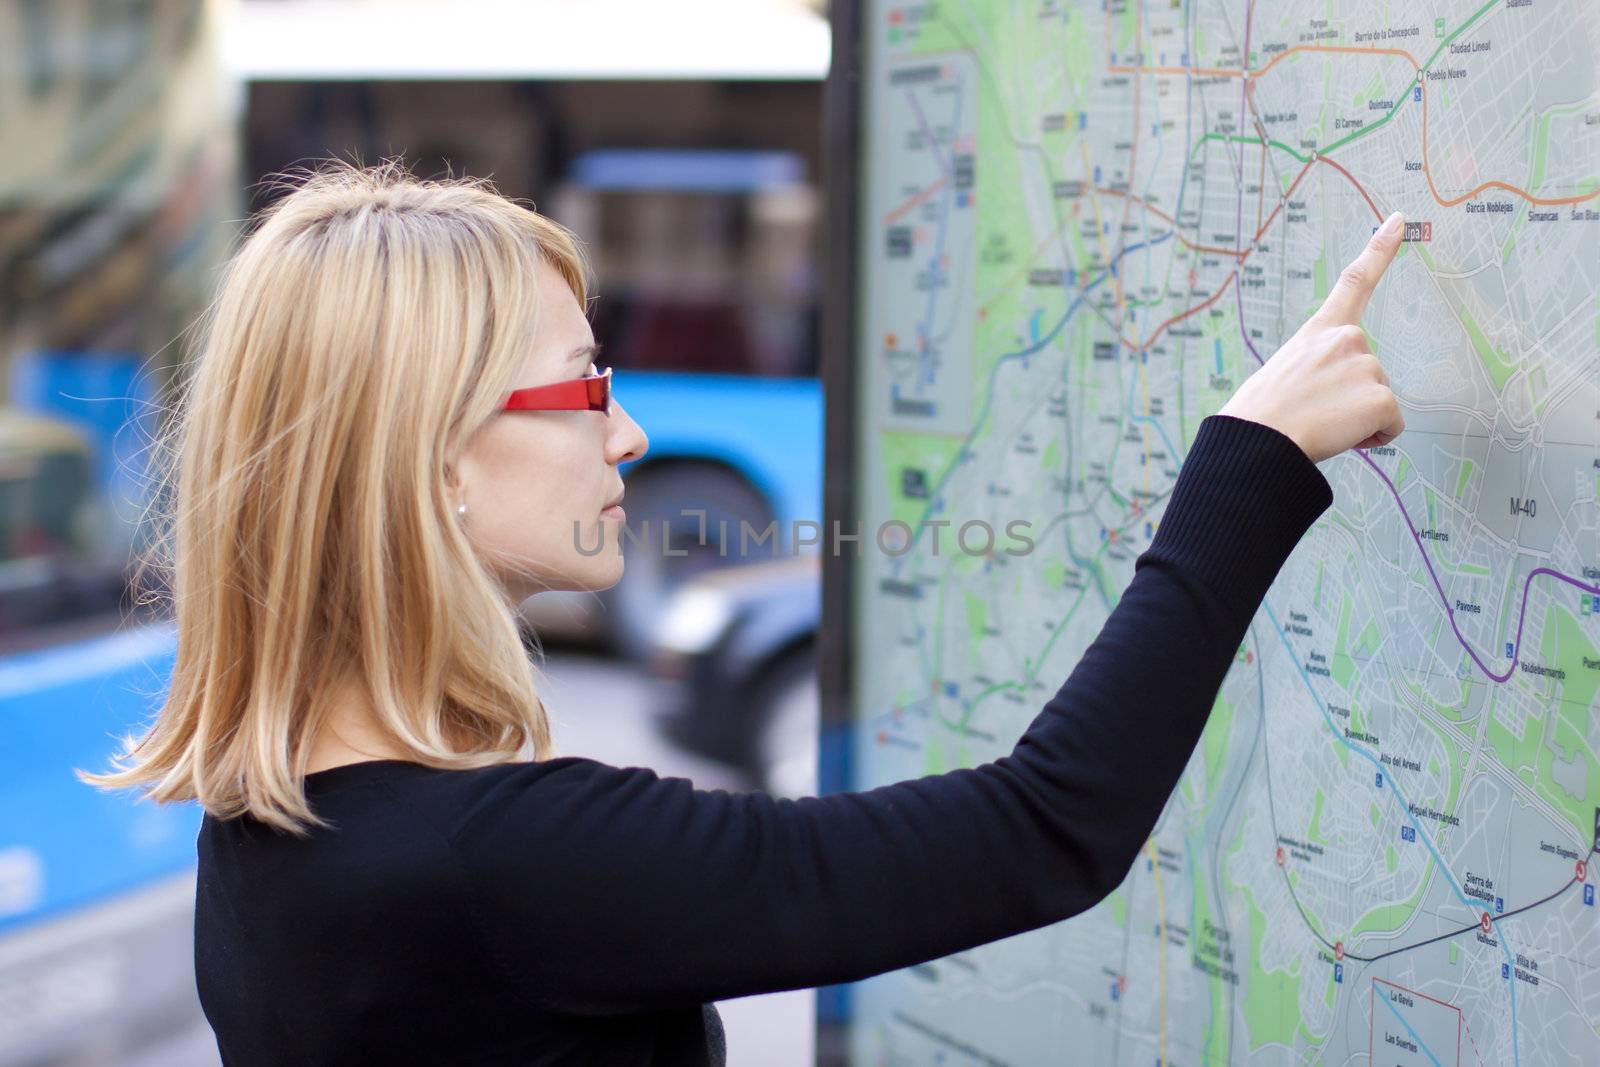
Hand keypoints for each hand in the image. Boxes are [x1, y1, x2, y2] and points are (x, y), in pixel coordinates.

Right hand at [1218, 211, 1406, 462]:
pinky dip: (1373, 438)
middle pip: (1370, 373)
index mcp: (1320, 330)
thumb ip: (1321, 370)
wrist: (1258, 439)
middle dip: (1352, 398)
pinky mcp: (1380, 397)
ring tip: (1319, 425)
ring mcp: (1366, 365)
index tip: (1401, 219)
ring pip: (1378, 402)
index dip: (1381, 247)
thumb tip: (1340, 400)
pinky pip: (1391, 425)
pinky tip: (1340, 436)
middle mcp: (1347, 339)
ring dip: (1357, 420)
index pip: (1355, 280)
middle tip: (1314, 412)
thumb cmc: (1260, 415)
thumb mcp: (1286, 375)